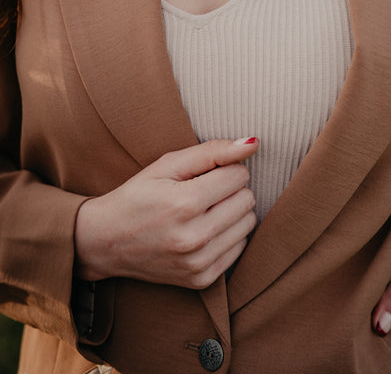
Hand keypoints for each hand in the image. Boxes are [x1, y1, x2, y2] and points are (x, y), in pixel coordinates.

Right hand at [74, 137, 258, 289]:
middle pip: (247, 199)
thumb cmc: (138, 195)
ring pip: (248, 223)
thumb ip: (212, 151)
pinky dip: (228, 235)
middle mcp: (194, 237)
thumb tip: (253, 143)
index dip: (224, 168)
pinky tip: (204, 230)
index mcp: (184, 203)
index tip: (203, 173)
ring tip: (203, 210)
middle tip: (202, 191)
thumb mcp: (167, 164)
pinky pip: (240, 248)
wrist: (105, 242)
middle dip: (230, 189)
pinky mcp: (201, 280)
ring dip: (232, 211)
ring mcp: (198, 263)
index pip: (238, 175)